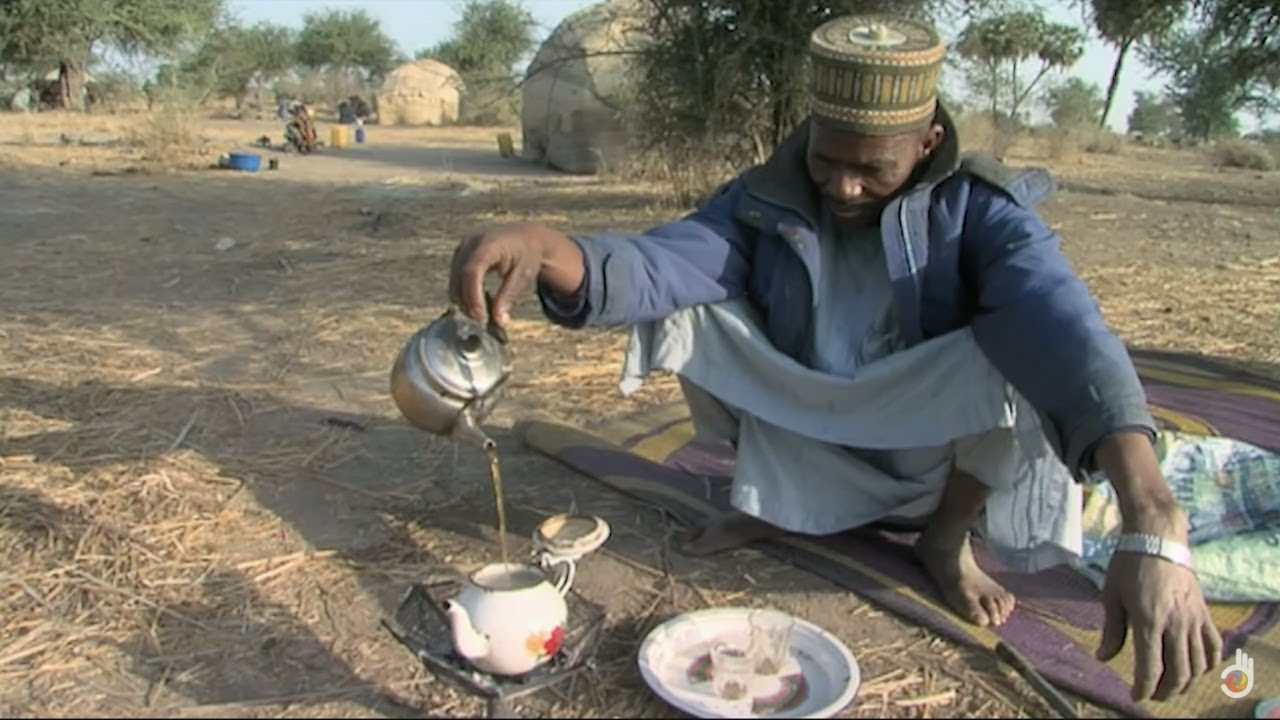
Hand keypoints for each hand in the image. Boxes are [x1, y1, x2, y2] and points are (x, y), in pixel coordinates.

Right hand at [448, 225, 546, 326]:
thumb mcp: (524, 275)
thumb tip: (498, 321)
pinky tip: (481, 303)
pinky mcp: (458, 257)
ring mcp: (461, 249)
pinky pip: (456, 281)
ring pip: (454, 282)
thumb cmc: (527, 255)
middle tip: (484, 322)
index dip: (473, 296)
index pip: (472, 271)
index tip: (481, 318)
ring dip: (466, 302)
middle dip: (468, 303)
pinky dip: (465, 295)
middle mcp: (470, 243)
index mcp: (489, 244)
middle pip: (459, 278)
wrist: (523, 237)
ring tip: (486, 313)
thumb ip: (509, 296)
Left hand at [1096, 550, 1222, 701]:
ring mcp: (1193, 619)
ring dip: (1186, 681)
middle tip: (1153, 694)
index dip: (1143, 688)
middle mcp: (1175, 623)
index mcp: (1148, 620)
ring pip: (1198, 664)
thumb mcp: (1112, 596)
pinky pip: (1213, 645)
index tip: (1135, 696)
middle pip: (1178, 672)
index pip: (1151, 667)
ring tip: (1171, 686)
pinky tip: (1198, 669)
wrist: (1157, 538)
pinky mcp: (1204, 613)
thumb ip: (1112, 631)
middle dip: (1166, 690)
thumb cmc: (1128, 565)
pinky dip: (1208, 663)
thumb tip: (1103, 657)